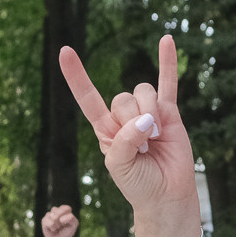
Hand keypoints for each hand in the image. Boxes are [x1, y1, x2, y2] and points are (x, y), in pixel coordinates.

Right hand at [41, 205, 79, 236]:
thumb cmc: (67, 231)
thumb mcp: (74, 224)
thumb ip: (71, 218)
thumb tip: (60, 218)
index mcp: (65, 209)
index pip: (66, 209)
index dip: (67, 217)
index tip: (68, 222)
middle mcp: (56, 210)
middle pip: (59, 213)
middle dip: (61, 222)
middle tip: (62, 226)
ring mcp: (49, 214)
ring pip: (54, 218)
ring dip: (57, 225)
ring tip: (57, 228)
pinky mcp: (44, 220)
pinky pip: (49, 223)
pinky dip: (52, 228)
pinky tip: (52, 229)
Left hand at [60, 38, 199, 236]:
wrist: (165, 196)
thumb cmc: (138, 184)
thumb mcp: (119, 166)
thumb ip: (125, 140)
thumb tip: (146, 119)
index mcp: (105, 129)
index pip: (87, 98)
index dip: (77, 77)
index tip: (65, 51)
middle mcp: (124, 118)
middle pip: (123, 98)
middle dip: (132, 121)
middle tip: (141, 147)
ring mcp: (147, 112)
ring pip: (144, 92)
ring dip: (150, 114)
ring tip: (155, 138)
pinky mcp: (170, 112)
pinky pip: (168, 83)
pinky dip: (167, 62)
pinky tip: (166, 40)